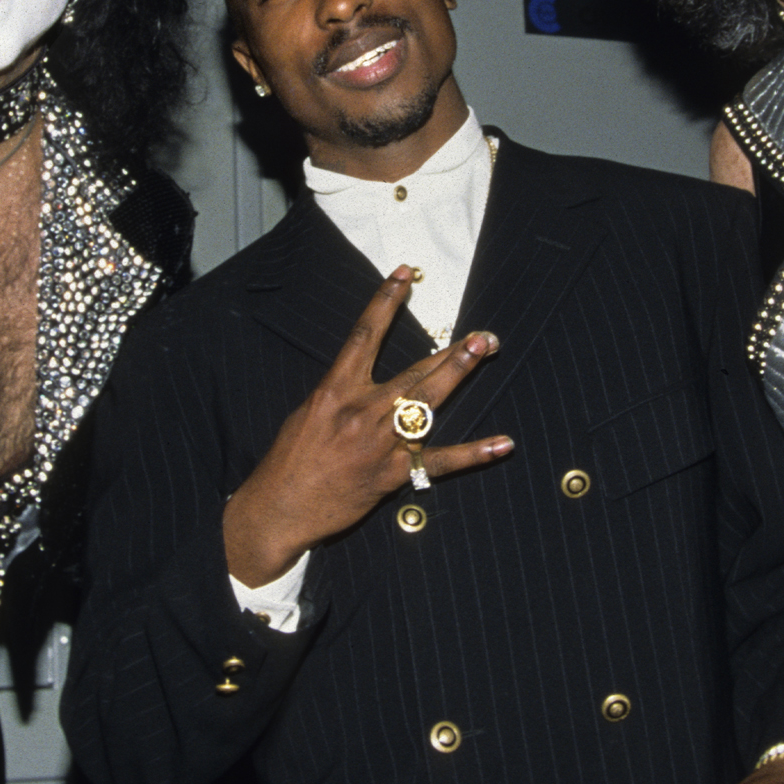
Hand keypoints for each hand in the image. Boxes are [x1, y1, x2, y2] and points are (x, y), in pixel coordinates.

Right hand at [221, 268, 513, 584]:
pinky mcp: (394, 474)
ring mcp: (382, 443)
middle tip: (481, 333)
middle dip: (450, 349)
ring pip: (430, 402)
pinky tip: (502, 443)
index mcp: (335, 391)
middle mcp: (363, 411)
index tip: (404, 275)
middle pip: (414, 370)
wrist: (280, 507)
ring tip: (484, 350)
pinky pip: (441, 460)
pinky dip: (474, 453)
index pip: (365, 335)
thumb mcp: (307, 412)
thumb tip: (364, 377)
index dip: (385, 302)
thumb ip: (340, 392)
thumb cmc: (288, 461)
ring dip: (459, 373)